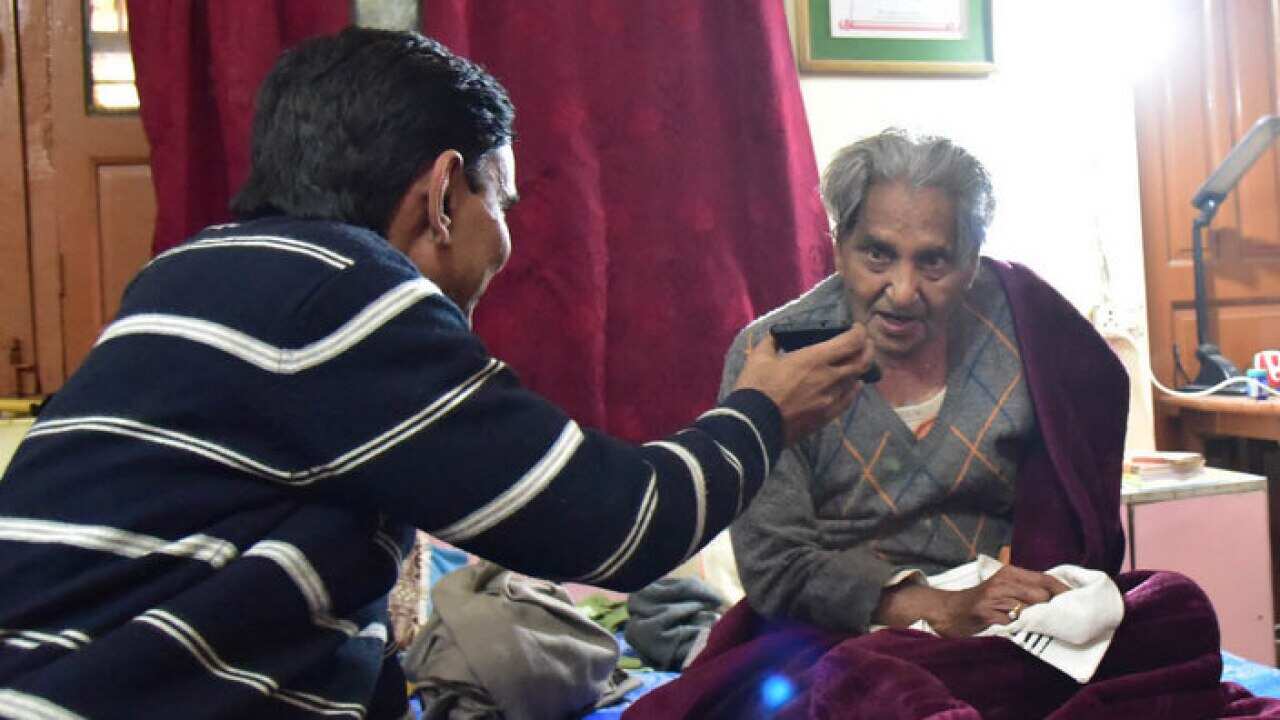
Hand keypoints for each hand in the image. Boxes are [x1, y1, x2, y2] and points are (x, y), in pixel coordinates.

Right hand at [732, 326, 874, 444]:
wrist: (753, 426)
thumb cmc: (756, 388)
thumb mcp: (759, 357)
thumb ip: (772, 341)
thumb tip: (777, 334)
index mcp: (814, 359)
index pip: (851, 342)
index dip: (859, 332)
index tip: (856, 328)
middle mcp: (829, 378)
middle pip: (862, 361)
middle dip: (867, 348)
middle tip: (863, 342)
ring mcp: (831, 399)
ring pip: (856, 380)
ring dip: (859, 368)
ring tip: (854, 362)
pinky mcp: (827, 417)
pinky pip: (849, 400)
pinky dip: (854, 388)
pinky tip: (852, 384)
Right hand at [874, 565, 1069, 637]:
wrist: (947, 610)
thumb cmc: (979, 602)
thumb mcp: (1002, 589)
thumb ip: (1025, 590)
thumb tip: (1057, 598)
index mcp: (1009, 572)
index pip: (1045, 578)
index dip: (1064, 590)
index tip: (1079, 602)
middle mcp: (1002, 581)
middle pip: (1041, 593)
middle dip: (1053, 608)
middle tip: (1062, 620)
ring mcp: (993, 596)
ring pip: (1029, 607)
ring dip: (1037, 619)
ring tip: (1042, 627)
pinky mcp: (985, 612)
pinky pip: (1012, 621)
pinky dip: (1019, 627)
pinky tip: (1018, 629)